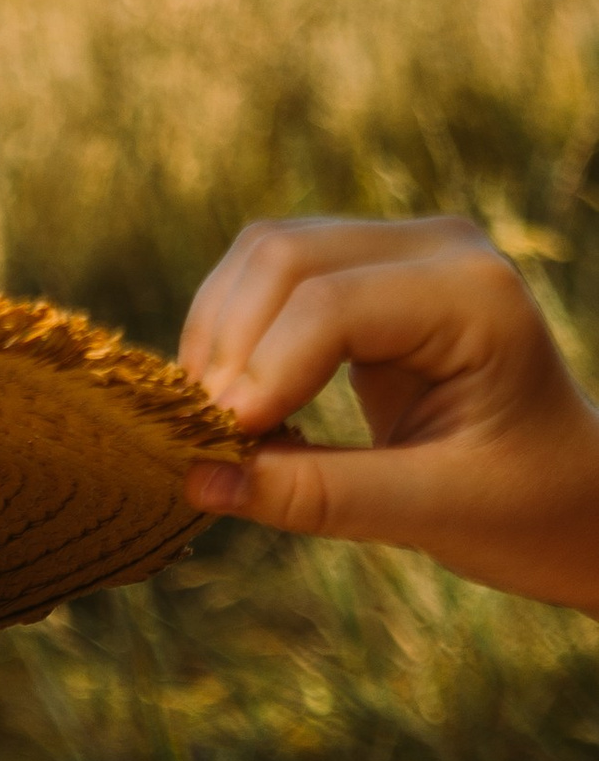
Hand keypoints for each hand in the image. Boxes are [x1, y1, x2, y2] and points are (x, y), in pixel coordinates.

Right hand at [179, 215, 598, 614]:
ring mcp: (403, 248)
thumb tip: (198, 481)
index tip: (222, 448)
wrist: (572, 492)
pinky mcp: (369, 270)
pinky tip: (241, 403)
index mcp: (476, 297)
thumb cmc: (527, 507)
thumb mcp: (432, 513)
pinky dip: (236, 334)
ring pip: (265, 254)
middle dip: (229, 348)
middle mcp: (439, 248)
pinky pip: (272, 275)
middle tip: (209, 438)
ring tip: (222, 424)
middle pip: (283, 255)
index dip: (260, 375)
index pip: (330, 306)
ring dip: (221, 336)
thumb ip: (316, 496)